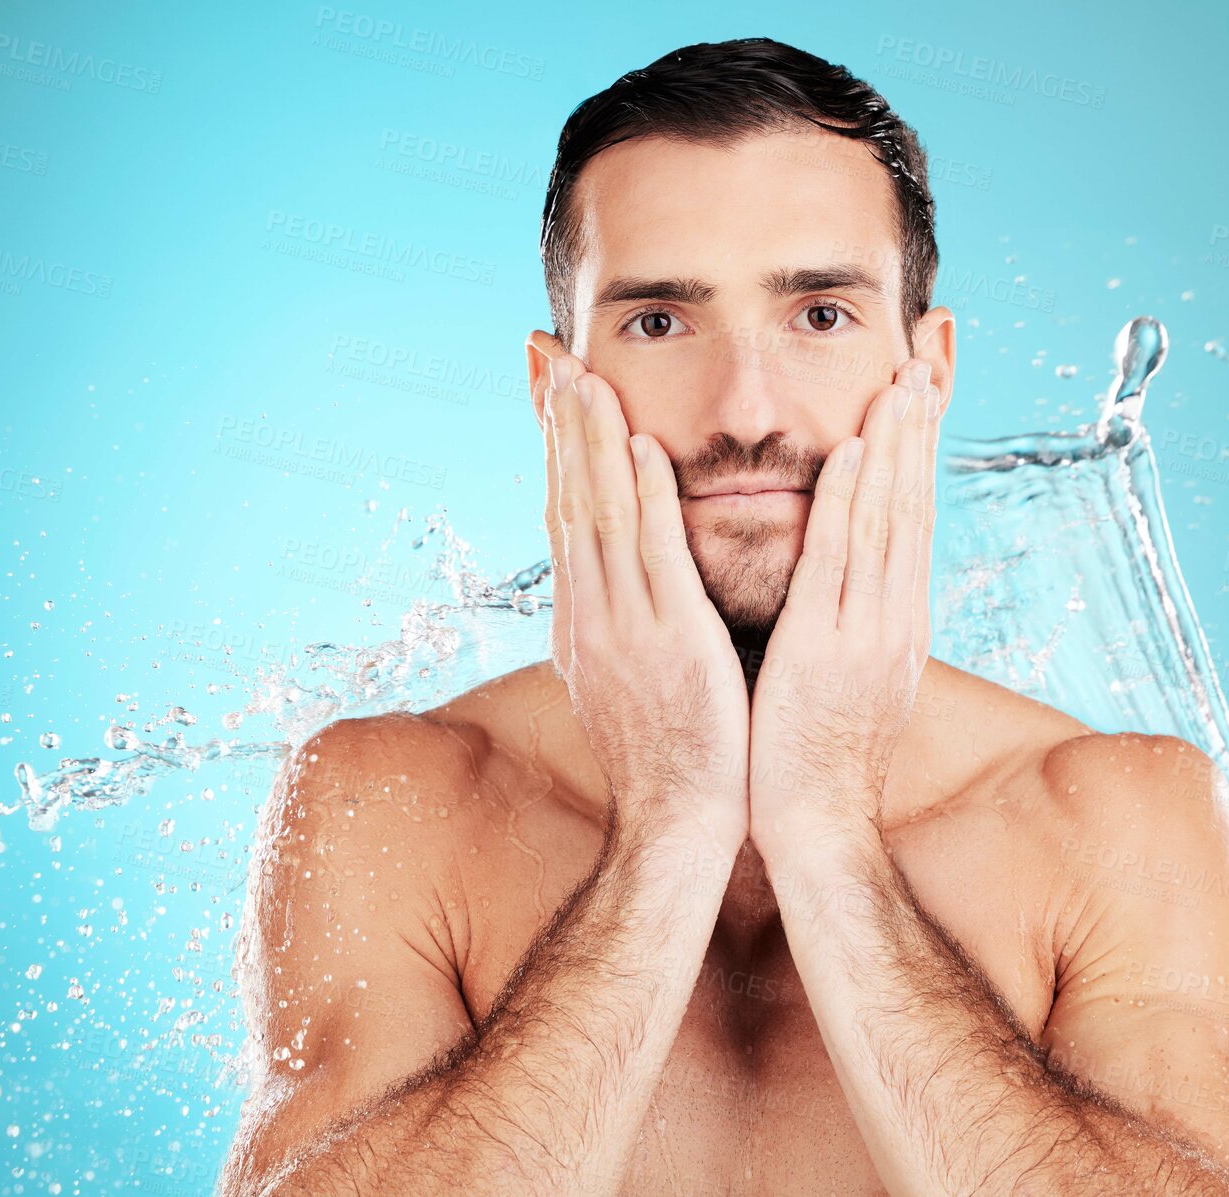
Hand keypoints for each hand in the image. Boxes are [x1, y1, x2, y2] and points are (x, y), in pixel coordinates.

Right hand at [541, 353, 749, 854]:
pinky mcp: (670, 642)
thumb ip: (615, 624)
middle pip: (569, 502)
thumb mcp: (623, 679)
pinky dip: (644, 499)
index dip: (555, 451)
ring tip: (586, 374)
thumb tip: (606, 589)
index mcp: (583, 622)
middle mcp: (592, 616)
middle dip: (561, 426)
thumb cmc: (667, 754)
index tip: (551, 391)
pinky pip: (654, 557)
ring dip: (592, 442)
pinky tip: (640, 447)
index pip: (563, 517)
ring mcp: (626, 627)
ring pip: (601, 516)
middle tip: (552, 356)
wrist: (678, 822)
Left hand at [748, 357, 942, 863]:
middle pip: (913, 505)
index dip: (918, 453)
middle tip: (925, 358)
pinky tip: (851, 452)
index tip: (920, 393)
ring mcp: (868, 632)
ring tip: (900, 379)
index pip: (912, 519)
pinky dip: (848, 504)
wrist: (817, 829)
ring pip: (887, 521)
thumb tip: (848, 583)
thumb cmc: (818, 756)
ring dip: (893, 446)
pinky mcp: (828, 650)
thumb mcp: (848, 676)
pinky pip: (838, 564)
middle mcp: (894, 617)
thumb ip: (852, 622)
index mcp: (895, 621)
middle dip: (919, 430)